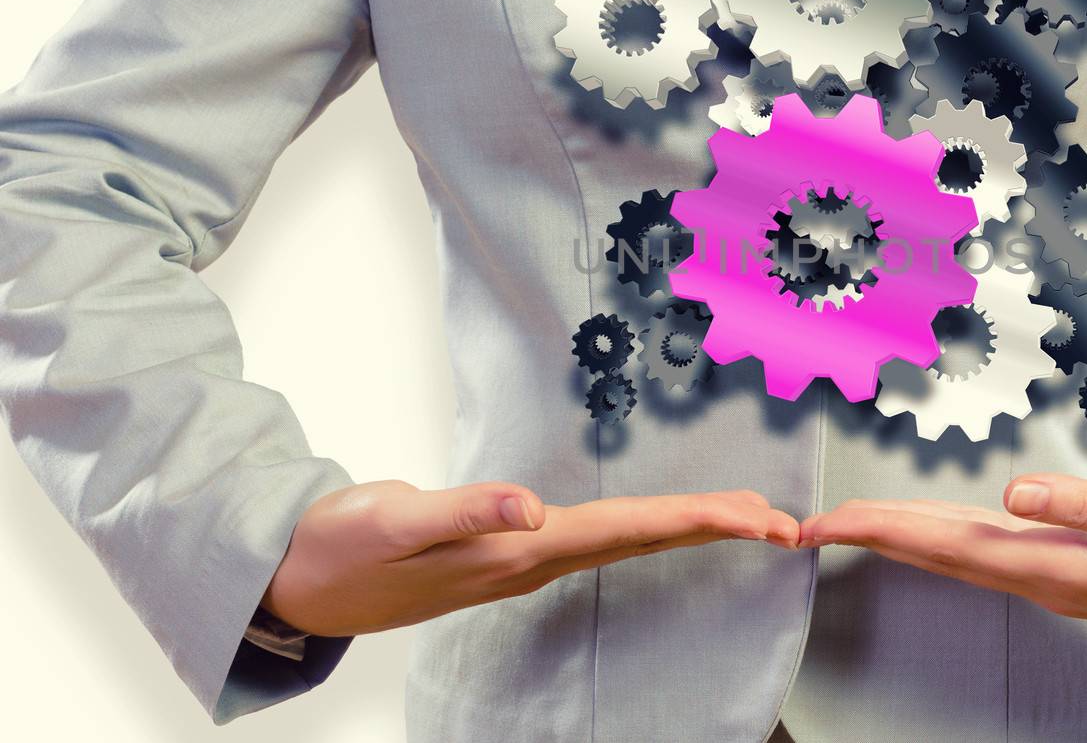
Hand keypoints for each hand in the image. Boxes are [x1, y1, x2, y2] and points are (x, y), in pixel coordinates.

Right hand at [264, 480, 798, 636]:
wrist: (297, 582)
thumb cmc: (340, 549)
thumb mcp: (391, 523)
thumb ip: (462, 512)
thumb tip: (531, 507)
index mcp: (516, 553)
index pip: (627, 533)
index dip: (695, 522)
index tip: (758, 521)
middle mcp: (531, 561)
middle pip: (643, 542)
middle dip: (716, 529)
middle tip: (786, 523)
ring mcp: (523, 560)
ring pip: (627, 543)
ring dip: (688, 529)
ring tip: (748, 519)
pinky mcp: (509, 550)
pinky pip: (599, 538)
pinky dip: (645, 526)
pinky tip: (662, 524)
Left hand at [798, 474, 1086, 658]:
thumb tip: (1012, 492)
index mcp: (1061, 570)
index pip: (952, 549)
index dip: (886, 534)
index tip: (828, 524)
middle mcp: (1047, 580)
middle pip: (942, 556)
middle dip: (874, 537)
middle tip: (808, 525)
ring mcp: (1059, 578)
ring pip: (962, 556)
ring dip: (903, 540)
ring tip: (848, 524)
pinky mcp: (1074, 568)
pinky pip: (991, 554)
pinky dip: (947, 540)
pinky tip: (929, 532)